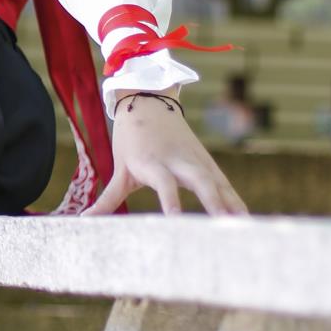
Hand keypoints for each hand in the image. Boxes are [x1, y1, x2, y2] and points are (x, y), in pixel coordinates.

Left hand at [82, 93, 249, 216]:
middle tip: (224, 225)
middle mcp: (180, 161)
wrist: (149, 102)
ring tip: (244, 228)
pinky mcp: (209, 164)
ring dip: (231, 204)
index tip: (176, 220)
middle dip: (213, 202)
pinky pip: (225, 184)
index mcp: (154, 162)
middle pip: (200, 181)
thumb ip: (107, 198)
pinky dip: (235, 201)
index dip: (170, 201)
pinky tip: (246, 220)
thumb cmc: (131, 139)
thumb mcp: (120, 168)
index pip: (164, 183)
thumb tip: (84, 220)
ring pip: (217, 182)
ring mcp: (198, 161)